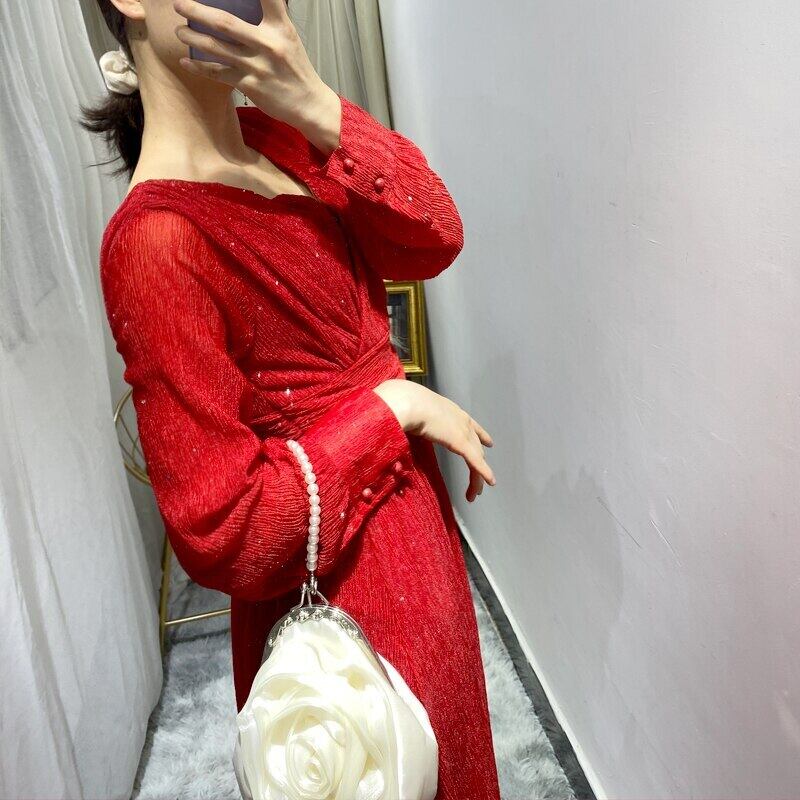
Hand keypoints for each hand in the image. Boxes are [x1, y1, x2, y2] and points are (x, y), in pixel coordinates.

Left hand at [172, 0, 340, 143]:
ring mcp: (257, 66)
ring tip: (180, 30)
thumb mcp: (288, 36)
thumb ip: (271, 17)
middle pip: (226, 23)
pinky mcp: (250, 85)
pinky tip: (186, 61)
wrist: (308, 103)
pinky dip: (199, 67)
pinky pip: (218, 73)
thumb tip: (251, 3)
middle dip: (198, 11)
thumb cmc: (295, 69)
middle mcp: (268, 44)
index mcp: (280, 28)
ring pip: (217, 48)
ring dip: (194, 37)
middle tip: (180, 4)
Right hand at [372, 380, 496, 502]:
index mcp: (450, 410)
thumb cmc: (403, 403)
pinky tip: (489, 483)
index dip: (480, 436)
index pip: (470, 425)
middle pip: (476, 446)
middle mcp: (461, 420)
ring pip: (476, 458)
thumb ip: (411, 422)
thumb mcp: (411, 411)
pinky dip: (483, 474)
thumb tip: (398, 428)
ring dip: (477, 477)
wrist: (407, 401)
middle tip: (482, 477)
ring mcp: (463, 431)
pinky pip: (476, 463)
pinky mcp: (461, 443)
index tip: (488, 443)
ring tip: (475, 493)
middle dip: (480, 462)